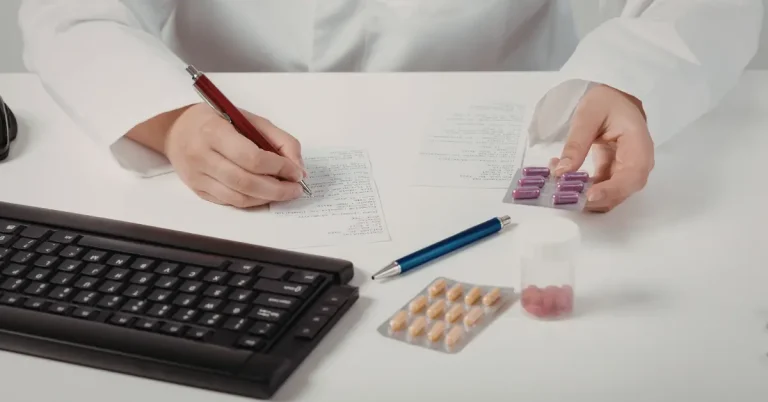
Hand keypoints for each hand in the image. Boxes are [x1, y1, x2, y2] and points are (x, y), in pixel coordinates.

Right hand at [164, 103, 306, 207]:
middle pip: (246, 182)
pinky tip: (265, 195)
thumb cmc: (216, 120)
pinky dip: (252, 202)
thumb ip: (278, 139)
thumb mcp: (248, 118)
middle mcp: (201, 156)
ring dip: (267, 199)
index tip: (296, 171)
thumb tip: (297, 166)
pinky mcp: (197, 190)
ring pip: (238, 198)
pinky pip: (229, 202)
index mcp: (214, 131)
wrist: (175, 129)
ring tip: (285, 193)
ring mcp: (197, 176)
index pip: (252, 157)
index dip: (279, 168)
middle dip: (277, 189)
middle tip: (296, 188)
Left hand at [549, 84, 654, 211]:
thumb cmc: (606, 102)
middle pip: (620, 193)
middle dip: (591, 198)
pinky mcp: (612, 174)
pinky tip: (560, 176)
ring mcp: (625, 172)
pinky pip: (598, 189)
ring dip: (581, 195)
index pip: (631, 176)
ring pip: (607, 196)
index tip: (589, 196)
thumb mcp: (588, 115)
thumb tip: (561, 172)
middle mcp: (637, 164)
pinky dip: (579, 189)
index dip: (611, 191)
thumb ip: (576, 143)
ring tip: (555, 182)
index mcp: (639, 146)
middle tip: (562, 194)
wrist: (613, 99)